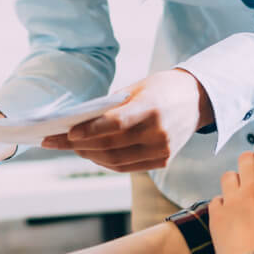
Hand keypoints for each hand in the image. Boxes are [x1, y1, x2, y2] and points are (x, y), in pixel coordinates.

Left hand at [41, 68, 212, 172]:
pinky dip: (106, 161)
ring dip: (89, 155)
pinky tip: (91, 153)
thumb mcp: (138, 87)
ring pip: (116, 161)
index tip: (67, 132)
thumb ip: (112, 105)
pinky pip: (127, 166)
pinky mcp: (163, 161)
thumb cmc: (162, 88)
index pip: (116, 123)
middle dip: (79, 145)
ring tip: (70, 147)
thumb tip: (78, 121)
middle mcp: (160, 133)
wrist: (198, 99)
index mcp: (153, 108)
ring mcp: (163, 150)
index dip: (90, 130)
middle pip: (111, 145)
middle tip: (55, 141)